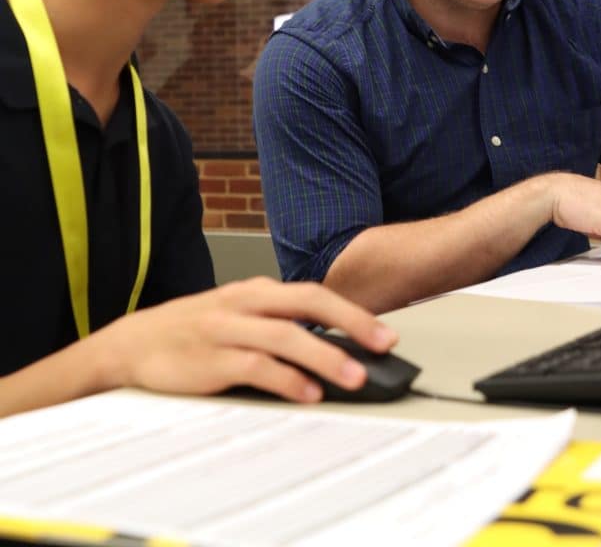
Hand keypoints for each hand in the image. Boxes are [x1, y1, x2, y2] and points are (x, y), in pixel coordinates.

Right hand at [97, 278, 397, 402]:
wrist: (133, 343)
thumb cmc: (193, 331)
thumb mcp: (237, 315)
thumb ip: (276, 323)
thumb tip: (331, 345)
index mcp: (255, 291)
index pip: (313, 294)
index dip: (352, 311)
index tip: (385, 333)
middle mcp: (245, 303)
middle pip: (307, 303)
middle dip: (351, 321)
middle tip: (384, 344)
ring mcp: (227, 329)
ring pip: (285, 335)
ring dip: (324, 355)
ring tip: (354, 376)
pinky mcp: (211, 359)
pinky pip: (256, 366)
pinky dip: (285, 379)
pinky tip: (307, 392)